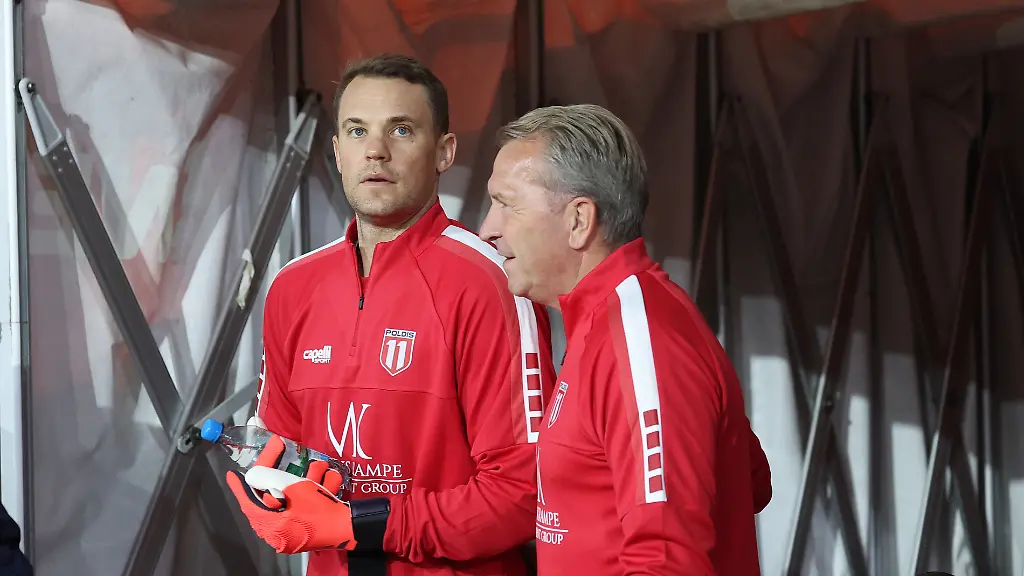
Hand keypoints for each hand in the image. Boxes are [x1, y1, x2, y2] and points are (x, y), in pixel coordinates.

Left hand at [225, 434, 355, 553]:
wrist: (351, 529)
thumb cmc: (319, 512)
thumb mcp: (296, 490)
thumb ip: (273, 480)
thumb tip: (257, 473)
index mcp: (269, 524)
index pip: (249, 501)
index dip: (241, 486)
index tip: (233, 474)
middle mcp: (279, 529)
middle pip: (274, 496)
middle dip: (286, 474)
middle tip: (286, 455)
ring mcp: (295, 529)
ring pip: (296, 497)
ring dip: (309, 479)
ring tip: (321, 466)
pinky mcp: (310, 527)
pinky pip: (308, 505)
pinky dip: (318, 490)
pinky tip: (331, 477)